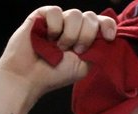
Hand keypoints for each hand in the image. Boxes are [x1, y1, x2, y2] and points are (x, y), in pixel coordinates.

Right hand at [0, 6, 116, 100]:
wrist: (28, 77)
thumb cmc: (54, 74)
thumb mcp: (84, 65)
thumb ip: (98, 50)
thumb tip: (108, 36)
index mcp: (85, 37)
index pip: (103, 21)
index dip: (108, 25)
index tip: (109, 37)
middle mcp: (73, 26)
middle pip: (91, 17)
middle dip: (87, 35)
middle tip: (75, 51)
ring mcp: (58, 20)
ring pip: (75, 14)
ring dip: (70, 34)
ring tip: (59, 47)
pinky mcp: (41, 15)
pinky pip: (56, 11)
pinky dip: (54, 27)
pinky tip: (47, 38)